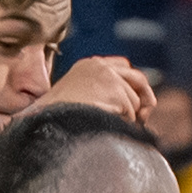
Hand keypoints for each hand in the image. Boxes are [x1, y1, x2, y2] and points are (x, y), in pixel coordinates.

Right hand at [34, 55, 155, 125]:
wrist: (47, 121)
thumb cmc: (56, 118)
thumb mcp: (76, 98)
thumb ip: (98, 93)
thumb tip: (130, 107)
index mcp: (88, 65)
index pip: (122, 66)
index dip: (132, 84)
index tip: (136, 100)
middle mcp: (99, 66)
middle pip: (137, 78)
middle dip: (144, 97)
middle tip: (144, 117)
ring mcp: (108, 76)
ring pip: (134, 100)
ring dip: (128, 117)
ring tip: (108, 126)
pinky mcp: (114, 89)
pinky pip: (131, 112)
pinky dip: (125, 123)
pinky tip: (107, 127)